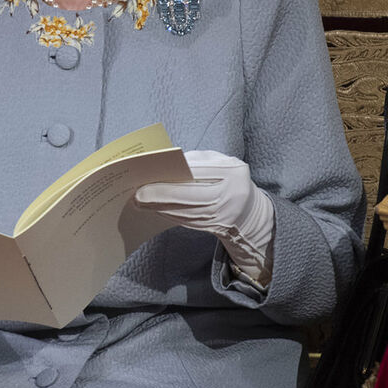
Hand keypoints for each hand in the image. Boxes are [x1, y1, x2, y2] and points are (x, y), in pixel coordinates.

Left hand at [133, 150, 274, 285]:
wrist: (248, 210)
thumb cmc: (228, 178)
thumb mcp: (220, 162)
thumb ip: (197, 161)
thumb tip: (166, 164)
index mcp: (233, 172)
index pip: (199, 172)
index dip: (175, 174)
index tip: (151, 174)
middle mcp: (230, 195)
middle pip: (191, 196)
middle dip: (162, 195)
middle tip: (138, 194)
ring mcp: (223, 214)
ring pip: (186, 212)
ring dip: (160, 207)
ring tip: (140, 202)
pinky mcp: (213, 227)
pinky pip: (186, 221)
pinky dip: (168, 215)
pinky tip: (154, 210)